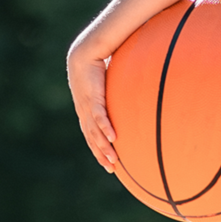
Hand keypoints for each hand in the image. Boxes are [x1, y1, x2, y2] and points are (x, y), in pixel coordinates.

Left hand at [67, 43, 118, 172]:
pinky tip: (113, 138)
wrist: (84, 53)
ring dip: (104, 147)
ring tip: (113, 160)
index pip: (91, 135)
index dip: (98, 150)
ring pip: (95, 132)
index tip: (107, 163)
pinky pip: (100, 116)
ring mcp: (87, 106)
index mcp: (87, 111)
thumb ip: (119, 93)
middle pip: (92, 139)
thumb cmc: (98, 65)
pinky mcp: (92, 97)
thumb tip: (136, 94)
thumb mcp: (109, 84)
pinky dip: (105, 128)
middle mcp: (85, 112)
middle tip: (111, 168)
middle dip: (101, 155)